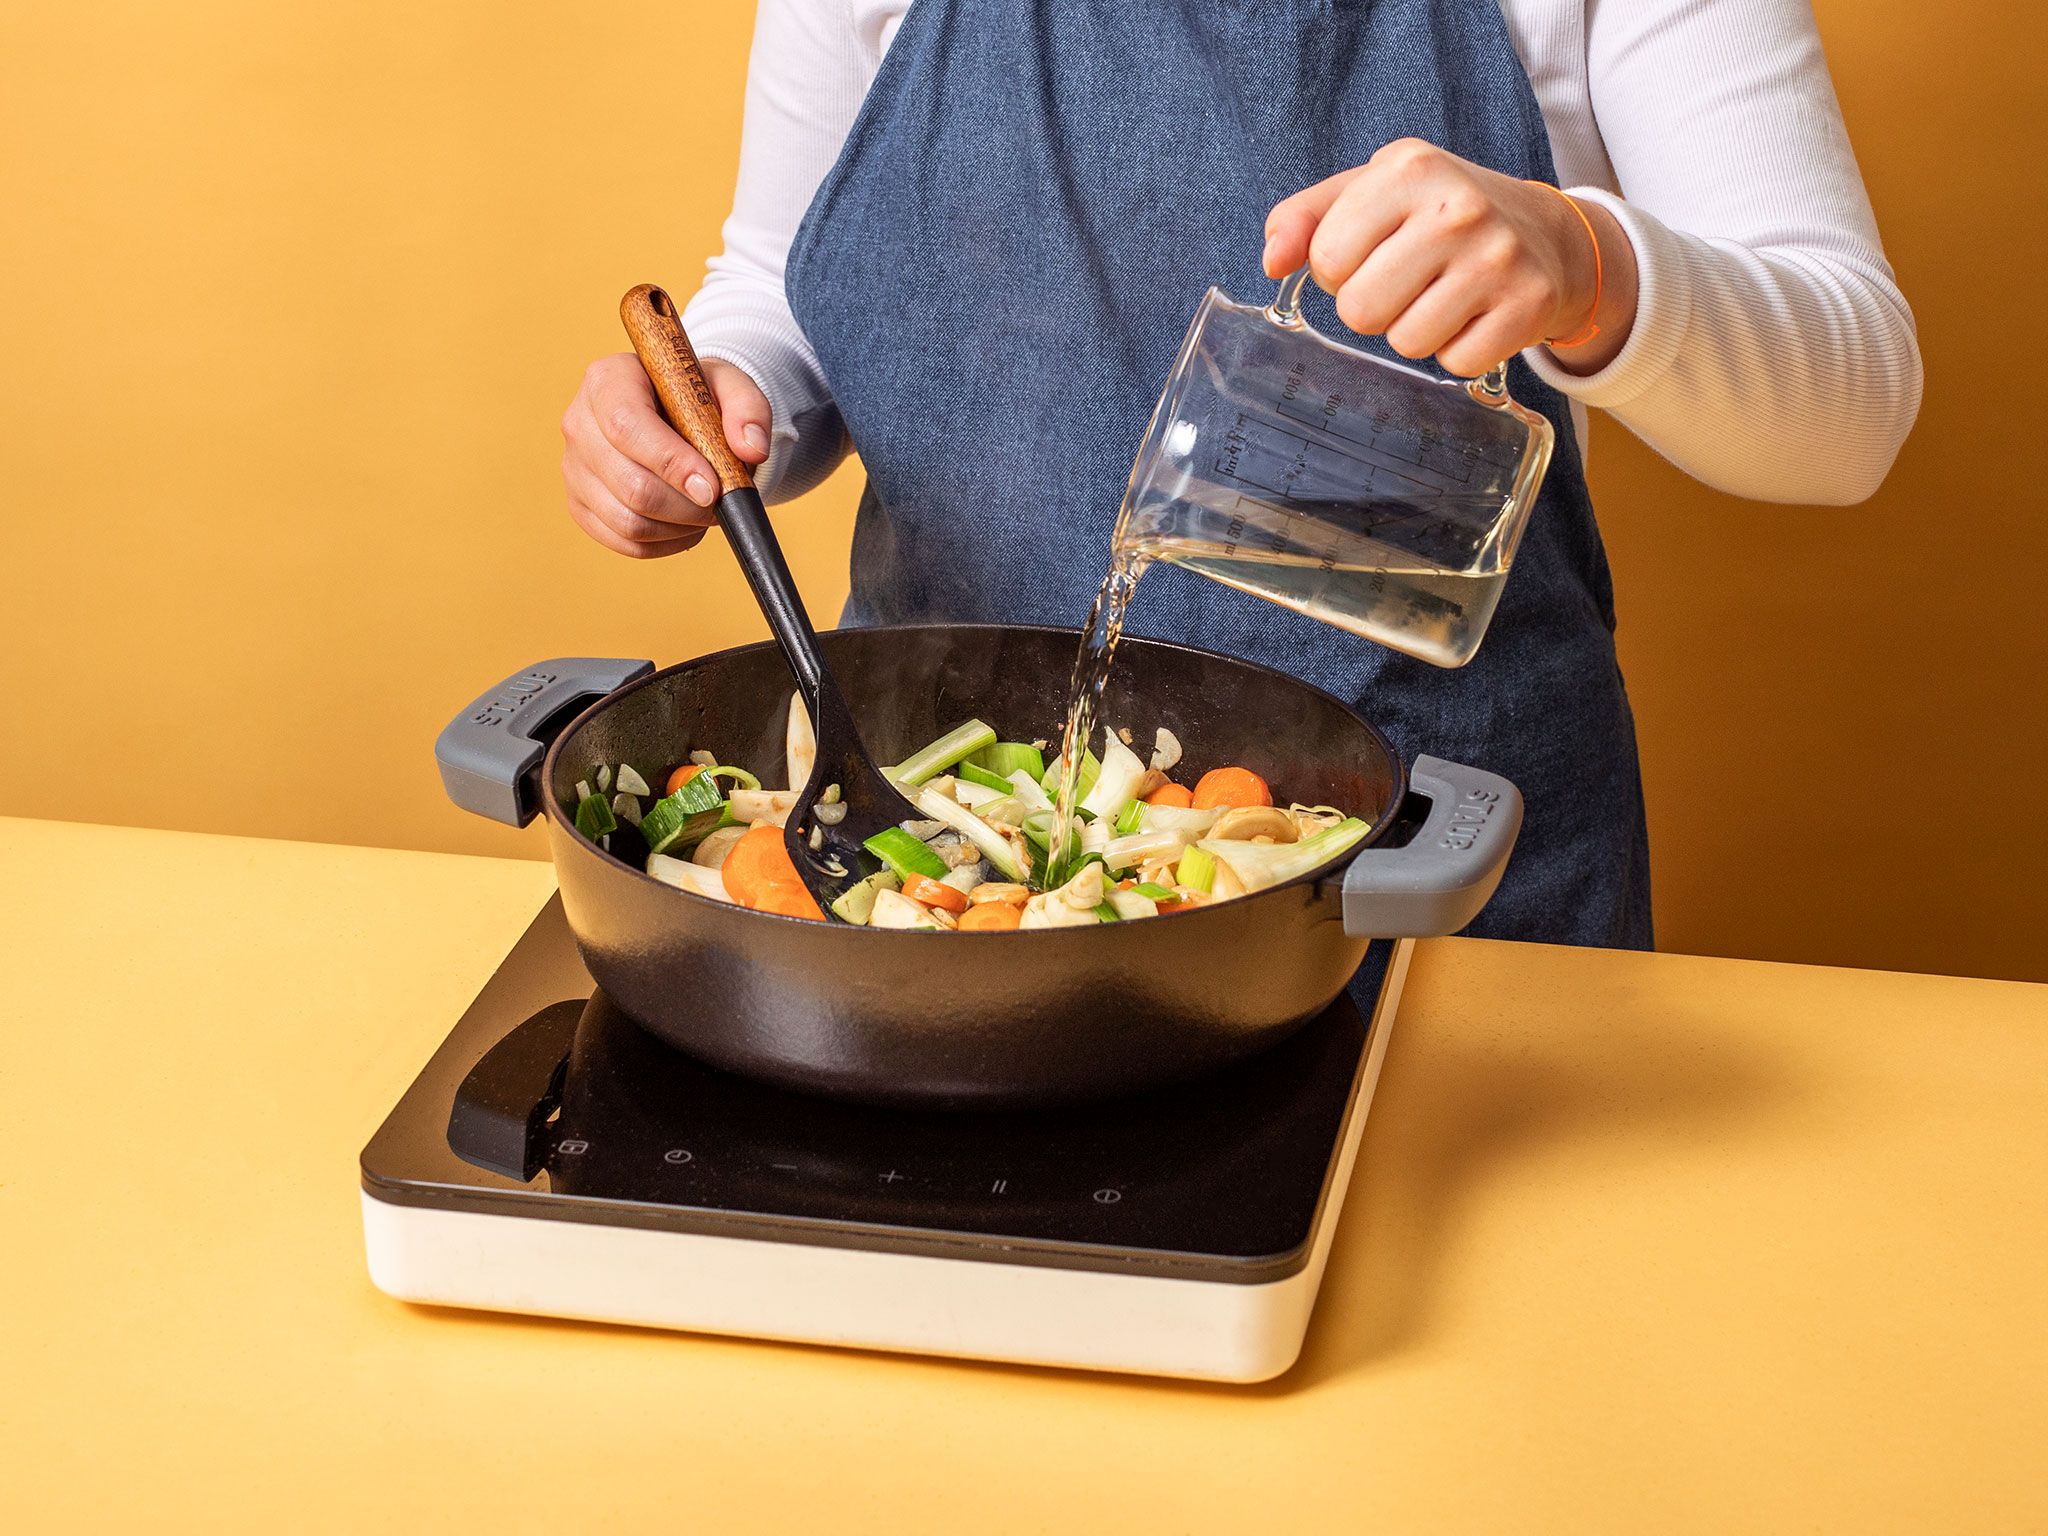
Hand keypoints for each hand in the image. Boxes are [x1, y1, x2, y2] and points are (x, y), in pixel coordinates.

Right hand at [560, 353, 769, 558]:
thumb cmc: (699, 396)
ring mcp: (574, 468)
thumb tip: (752, 448)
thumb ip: (749, 409)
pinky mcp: (581, 505)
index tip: (713, 487)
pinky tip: (687, 525)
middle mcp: (580, 423)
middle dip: (686, 506)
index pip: (627, 426)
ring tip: (707, 512)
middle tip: (720, 502)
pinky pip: (623, 542)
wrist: (677, 416)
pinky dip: (665, 543)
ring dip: (679, 527)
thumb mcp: (731, 386)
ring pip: (627, 521)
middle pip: (630, 484)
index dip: (671, 463)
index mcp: (608, 380)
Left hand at [1263, 139, 1634, 377]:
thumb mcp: (1369, 194)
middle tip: (1405, 282)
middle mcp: (1458, 208)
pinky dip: (1457, 350)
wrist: (1545, 233)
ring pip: (1406, 342)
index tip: (1372, 254)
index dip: (1338, 270)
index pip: (1326, 259)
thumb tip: (1273, 262)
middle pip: (1360, 310)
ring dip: (1413, 331)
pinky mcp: (1528, 305)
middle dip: (1371, 307)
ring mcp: (1498, 258)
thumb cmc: (1438, 215)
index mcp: (1408, 168)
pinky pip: (1455, 362)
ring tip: (1440, 296)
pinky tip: (1474, 315)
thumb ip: (1304, 219)